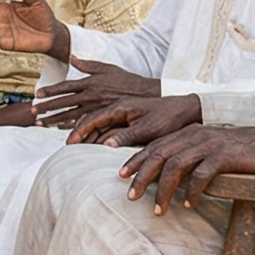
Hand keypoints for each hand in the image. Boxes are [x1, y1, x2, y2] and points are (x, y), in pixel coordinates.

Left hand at [34, 59, 161, 126]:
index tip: (37, 94)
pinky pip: (82, 124)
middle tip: (32, 111)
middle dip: (47, 107)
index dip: (50, 90)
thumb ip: (88, 65)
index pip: (65, 86)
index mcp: (90, 82)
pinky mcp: (100, 118)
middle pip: (63, 102)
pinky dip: (69, 128)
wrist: (145, 95)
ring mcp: (94, 108)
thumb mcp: (107, 68)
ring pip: (69, 115)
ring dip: (53, 120)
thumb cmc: (126, 80)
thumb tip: (72, 57)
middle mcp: (90, 96)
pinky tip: (58, 131)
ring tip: (39, 123)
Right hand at [66, 94, 202, 148]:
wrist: (186, 109)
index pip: (92, 119)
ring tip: (76, 146)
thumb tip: (105, 145)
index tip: (69, 144)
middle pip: (91, 120)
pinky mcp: (129, 119)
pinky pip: (108, 127)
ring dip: (87, 134)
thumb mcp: (148, 129)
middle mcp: (119, 108)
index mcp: (120, 107)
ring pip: (99, 124)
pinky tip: (94, 144)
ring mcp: (123, 113)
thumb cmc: (168, 118)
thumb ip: (126, 136)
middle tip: (68, 147)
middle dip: (78, 132)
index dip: (79, 132)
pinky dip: (98, 135)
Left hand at [119, 126, 254, 214]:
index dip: (135, 160)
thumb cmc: (239, 150)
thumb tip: (166, 175)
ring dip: (163, 191)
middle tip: (130, 196)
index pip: (154, 146)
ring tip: (157, 210)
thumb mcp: (209, 147)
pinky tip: (188, 204)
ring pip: (175, 167)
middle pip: (158, 155)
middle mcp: (194, 135)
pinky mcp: (224, 156)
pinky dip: (191, 191)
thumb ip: (188, 155)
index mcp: (187, 132)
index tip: (120, 176)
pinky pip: (201, 175)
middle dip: (141, 176)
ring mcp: (208, 145)